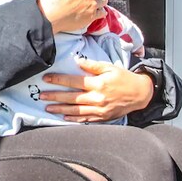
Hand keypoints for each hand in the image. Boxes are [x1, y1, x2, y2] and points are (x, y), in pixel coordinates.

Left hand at [39, 58, 153, 121]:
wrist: (140, 94)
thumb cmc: (124, 78)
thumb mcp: (110, 67)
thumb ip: (93, 65)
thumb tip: (77, 61)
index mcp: (98, 83)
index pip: (74, 81)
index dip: (59, 80)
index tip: (46, 79)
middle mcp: (97, 98)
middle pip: (71, 98)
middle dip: (55, 96)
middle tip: (42, 96)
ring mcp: (99, 110)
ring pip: (76, 110)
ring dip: (60, 109)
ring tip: (48, 108)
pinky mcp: (102, 118)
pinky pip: (85, 119)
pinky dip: (73, 119)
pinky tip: (63, 117)